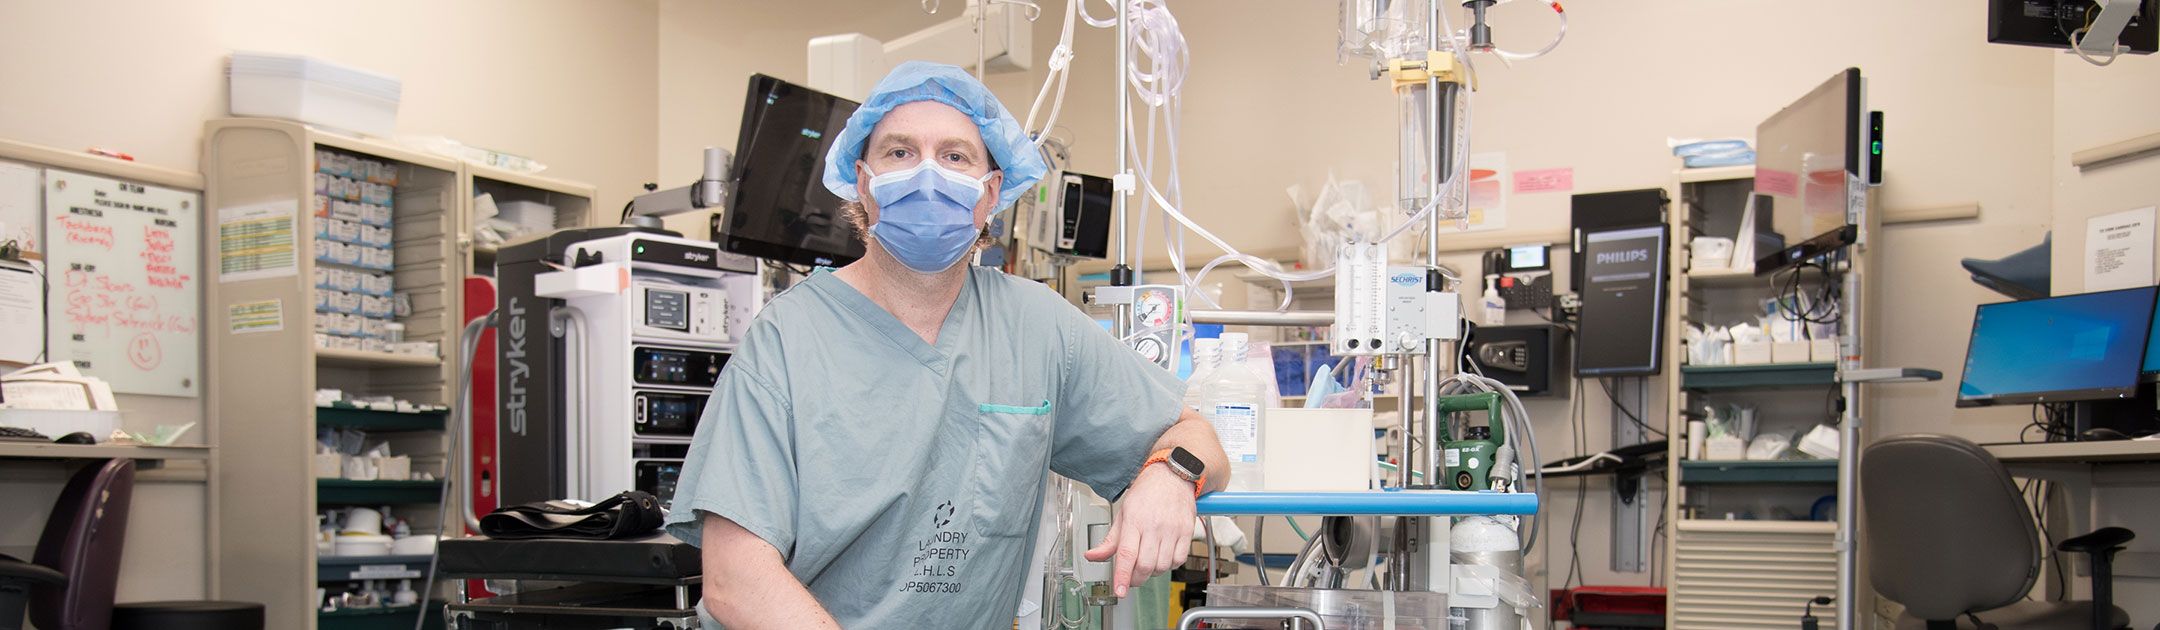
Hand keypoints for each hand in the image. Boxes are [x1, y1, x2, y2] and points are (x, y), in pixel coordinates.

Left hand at [1082, 464, 1198, 596]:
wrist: (1172, 476)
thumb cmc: (1146, 493)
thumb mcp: (1122, 513)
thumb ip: (1109, 540)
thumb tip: (1092, 556)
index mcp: (1134, 520)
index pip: (1126, 554)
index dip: (1122, 576)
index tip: (1119, 591)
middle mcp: (1154, 525)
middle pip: (1145, 565)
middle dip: (1136, 578)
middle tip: (1130, 578)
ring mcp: (1172, 529)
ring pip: (1162, 566)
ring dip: (1152, 572)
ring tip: (1147, 563)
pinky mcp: (1187, 532)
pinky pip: (1179, 560)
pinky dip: (1169, 565)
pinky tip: (1162, 557)